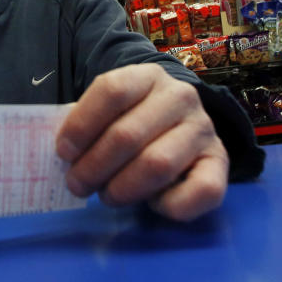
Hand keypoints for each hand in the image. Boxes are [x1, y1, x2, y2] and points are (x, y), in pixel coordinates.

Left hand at [55, 64, 229, 220]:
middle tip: (77, 185)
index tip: (63, 152)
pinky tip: (152, 204)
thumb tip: (62, 155)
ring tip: (107, 196)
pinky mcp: (219, 162)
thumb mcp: (104, 111)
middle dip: (93, 167)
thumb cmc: (127, 119)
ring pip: (158, 164)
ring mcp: (203, 129)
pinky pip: (203, 190)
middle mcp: (180, 97)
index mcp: (146, 76)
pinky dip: (170, 205)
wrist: (175, 122)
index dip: (81, 125)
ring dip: (123, 189)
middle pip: (128, 135)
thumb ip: (84, 125)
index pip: (112, 91)